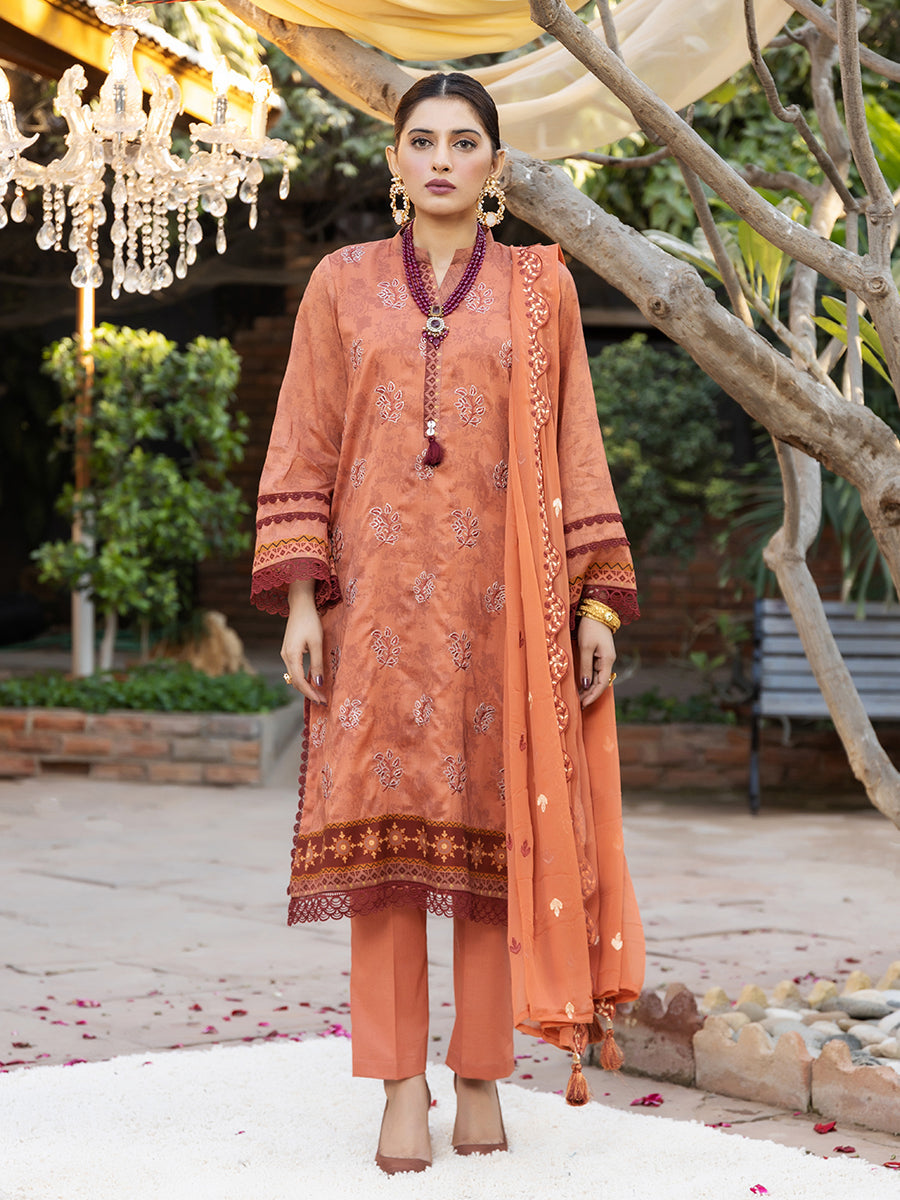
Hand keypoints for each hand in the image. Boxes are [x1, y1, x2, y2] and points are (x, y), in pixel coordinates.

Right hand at [281, 579, 326, 704]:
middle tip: (323, 701)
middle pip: (296, 682)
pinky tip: (312, 680)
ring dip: (306, 686)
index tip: (322, 701)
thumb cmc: (310, 621)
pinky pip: (295, 669)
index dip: (311, 693)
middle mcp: (285, 657)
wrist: (300, 605)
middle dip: (309, 693)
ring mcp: (285, 654)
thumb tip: (319, 683)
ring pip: (295, 676)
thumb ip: (317, 663)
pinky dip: (303, 677)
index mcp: (291, 656)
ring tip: (319, 694)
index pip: (300, 682)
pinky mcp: (288, 650)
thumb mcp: (317, 642)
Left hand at [577, 617, 615, 708]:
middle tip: (579, 704)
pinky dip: (589, 679)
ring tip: (579, 698)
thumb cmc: (590, 628)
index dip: (593, 695)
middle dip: (591, 694)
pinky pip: (596, 671)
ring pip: (598, 678)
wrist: (596, 611)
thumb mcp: (585, 647)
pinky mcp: (600, 654)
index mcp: (607, 660)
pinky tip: (582, 685)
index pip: (602, 684)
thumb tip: (585, 685)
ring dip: (589, 688)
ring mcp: (605, 658)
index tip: (583, 704)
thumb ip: (585, 667)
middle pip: (601, 683)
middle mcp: (608, 661)